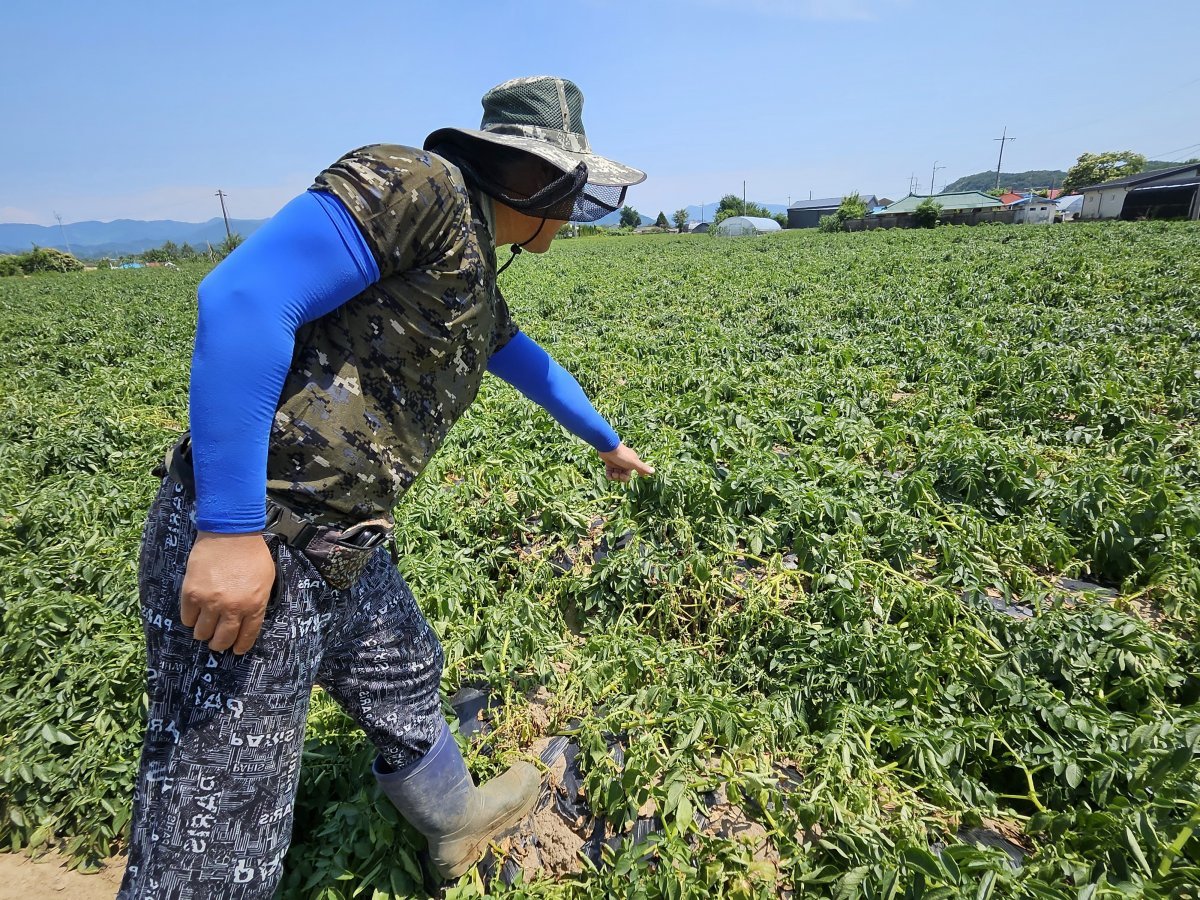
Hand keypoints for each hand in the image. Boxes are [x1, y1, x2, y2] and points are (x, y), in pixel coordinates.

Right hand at [180, 531, 275, 654]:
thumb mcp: (267, 580)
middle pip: (222, 640)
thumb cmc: (252, 554)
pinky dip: (191, 619)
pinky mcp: (191, 593)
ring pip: (202, 633)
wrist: (230, 532)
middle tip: (217, 640)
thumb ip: (259, 602)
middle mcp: (232, 608)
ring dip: (203, 632)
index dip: (239, 646)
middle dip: (220, 643)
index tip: (235, 650)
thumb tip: (249, 621)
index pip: (246, 637)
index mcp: (254, 605)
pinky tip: (195, 613)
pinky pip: (187, 618)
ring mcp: (210, 602)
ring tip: (205, 627)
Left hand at [598, 443, 654, 481]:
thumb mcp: (633, 462)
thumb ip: (643, 467)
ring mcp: (617, 463)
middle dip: (621, 477)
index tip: (625, 475)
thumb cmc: (622, 455)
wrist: (608, 448)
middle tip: (618, 474)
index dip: (629, 476)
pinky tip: (609, 474)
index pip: (634, 472)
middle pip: (624, 475)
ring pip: (617, 475)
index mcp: (632, 462)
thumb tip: (654, 471)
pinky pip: (609, 473)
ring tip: (613, 472)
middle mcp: (625, 463)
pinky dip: (609, 475)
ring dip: (615, 476)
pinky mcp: (609, 463)